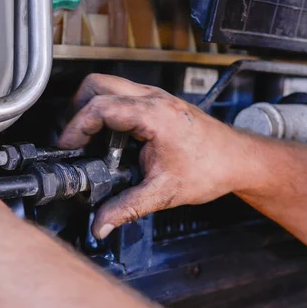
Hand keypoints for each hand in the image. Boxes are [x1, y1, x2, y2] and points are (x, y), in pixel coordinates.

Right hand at [58, 74, 246, 238]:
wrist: (238, 159)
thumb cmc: (212, 168)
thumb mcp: (164, 193)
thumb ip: (127, 208)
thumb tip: (101, 224)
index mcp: (154, 115)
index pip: (100, 107)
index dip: (76, 126)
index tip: (68, 147)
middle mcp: (153, 98)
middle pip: (98, 84)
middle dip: (78, 108)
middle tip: (75, 137)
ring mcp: (156, 96)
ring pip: (109, 85)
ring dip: (92, 107)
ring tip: (89, 138)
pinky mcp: (157, 102)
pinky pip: (122, 95)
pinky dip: (107, 110)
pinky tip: (111, 138)